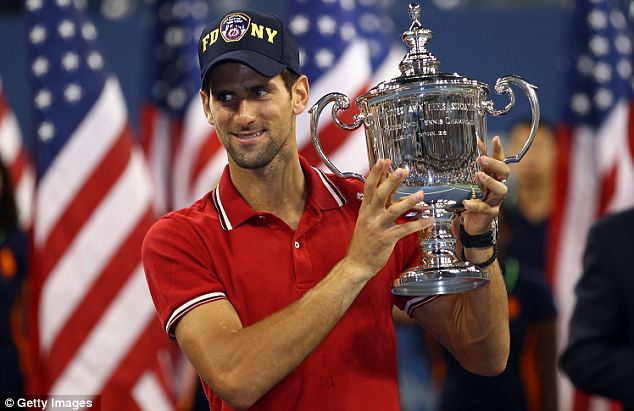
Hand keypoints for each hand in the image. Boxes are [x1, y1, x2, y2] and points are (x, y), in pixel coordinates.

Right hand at [346, 159, 433, 278]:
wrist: (356, 264)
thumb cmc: (362, 243)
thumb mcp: (365, 220)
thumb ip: (376, 206)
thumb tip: (387, 192)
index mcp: (365, 210)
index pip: (369, 187)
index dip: (376, 173)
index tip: (384, 160)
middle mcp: (370, 216)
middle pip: (380, 194)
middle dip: (391, 181)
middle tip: (402, 170)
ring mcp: (378, 227)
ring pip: (394, 211)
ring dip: (408, 201)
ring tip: (421, 194)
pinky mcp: (387, 239)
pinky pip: (405, 229)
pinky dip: (418, 224)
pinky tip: (429, 220)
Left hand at [460, 136, 509, 235]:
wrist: (474, 222)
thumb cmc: (476, 198)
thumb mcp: (475, 179)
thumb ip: (479, 163)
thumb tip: (478, 141)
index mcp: (495, 177)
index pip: (500, 161)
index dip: (499, 150)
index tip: (495, 139)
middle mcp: (498, 187)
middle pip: (505, 173)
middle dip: (495, 164)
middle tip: (482, 159)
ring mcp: (496, 201)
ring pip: (501, 190)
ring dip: (490, 181)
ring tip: (478, 175)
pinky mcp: (490, 213)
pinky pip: (485, 209)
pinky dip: (476, 205)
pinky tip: (467, 202)